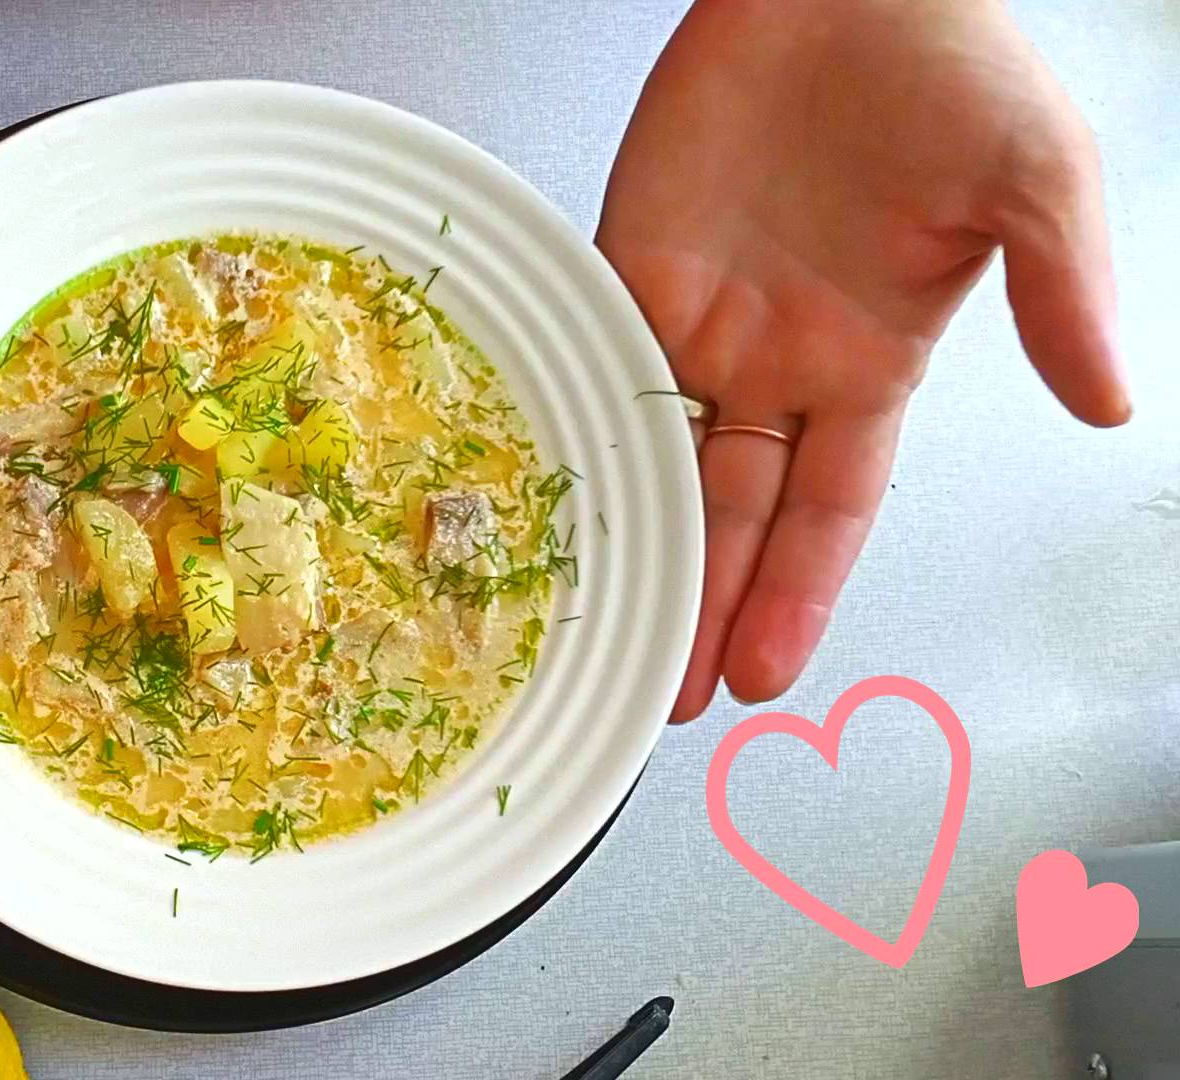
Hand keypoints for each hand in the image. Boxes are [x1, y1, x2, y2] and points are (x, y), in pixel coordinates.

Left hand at [596, 0, 1127, 721]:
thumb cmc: (950, 66)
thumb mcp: (1038, 183)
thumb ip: (1059, 295)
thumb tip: (1106, 407)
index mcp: (871, 365)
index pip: (830, 512)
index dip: (795, 593)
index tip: (766, 672)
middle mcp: (779, 361)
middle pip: (733, 512)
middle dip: (703, 604)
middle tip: (667, 695)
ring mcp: (701, 318)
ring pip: (658, 459)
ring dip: (637, 546)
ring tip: (606, 634)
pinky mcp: (629, 264)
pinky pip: (596, 366)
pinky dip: (577, 433)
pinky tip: (556, 505)